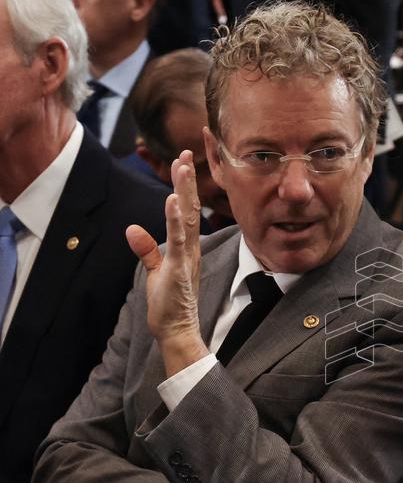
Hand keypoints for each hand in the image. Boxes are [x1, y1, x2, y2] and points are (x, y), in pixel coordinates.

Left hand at [126, 151, 208, 375]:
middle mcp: (192, 248)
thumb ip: (146, 249)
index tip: (184, 162)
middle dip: (187, 180)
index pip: (186, 211)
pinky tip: (173, 200)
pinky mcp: (180, 267)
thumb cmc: (168, 304)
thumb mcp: (155, 270)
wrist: (176, 329)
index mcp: (187, 247)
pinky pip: (178, 239)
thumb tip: (131, 229)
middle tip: (187, 153)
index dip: (185, 187)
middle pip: (190, 208)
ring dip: (185, 191)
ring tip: (183, 167)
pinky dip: (175, 219)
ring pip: (187, 218)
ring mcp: (187, 256)